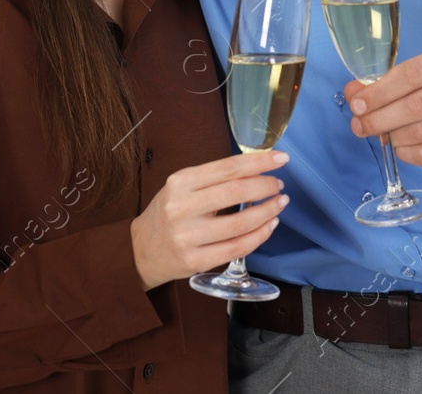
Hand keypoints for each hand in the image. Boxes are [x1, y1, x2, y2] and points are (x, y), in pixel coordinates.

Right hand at [129, 151, 288, 287]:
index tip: (281, 158)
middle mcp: (181, 208)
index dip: (259, 162)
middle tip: (278, 186)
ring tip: (279, 204)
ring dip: (267, 211)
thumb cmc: (169, 213)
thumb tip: (258, 167)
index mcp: (180, 182)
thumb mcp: (182, 187)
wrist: (140, 251)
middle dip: (266, 186)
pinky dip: (260, 236)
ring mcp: (187, 237)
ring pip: (240, 224)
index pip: (228, 168)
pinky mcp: (194, 262)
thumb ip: (215, 178)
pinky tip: (269, 225)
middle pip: (236, 192)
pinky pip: (236, 249)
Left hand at [344, 38, 421, 166]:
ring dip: (392, 137)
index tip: (357, 103)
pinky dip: (408, 153)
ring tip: (379, 135)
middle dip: (379, 117)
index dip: (379, 90)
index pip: (413, 72)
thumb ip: (399, 79)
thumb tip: (354, 93)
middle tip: (359, 125)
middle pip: (415, 104)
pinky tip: (400, 148)